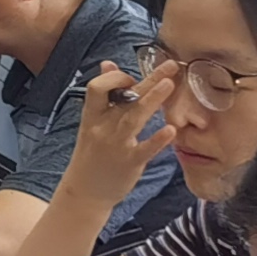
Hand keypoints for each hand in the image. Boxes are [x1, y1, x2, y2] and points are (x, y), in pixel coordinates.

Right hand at [64, 60, 175, 203]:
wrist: (85, 192)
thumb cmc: (92, 153)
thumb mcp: (91, 122)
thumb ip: (103, 95)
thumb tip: (108, 63)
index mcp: (92, 116)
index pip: (97, 88)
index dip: (116, 78)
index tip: (132, 78)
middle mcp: (103, 128)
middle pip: (124, 98)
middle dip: (148, 79)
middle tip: (171, 65)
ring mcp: (116, 145)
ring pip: (134, 118)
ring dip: (152, 100)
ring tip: (170, 84)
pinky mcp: (129, 163)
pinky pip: (144, 149)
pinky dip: (157, 139)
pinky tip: (171, 129)